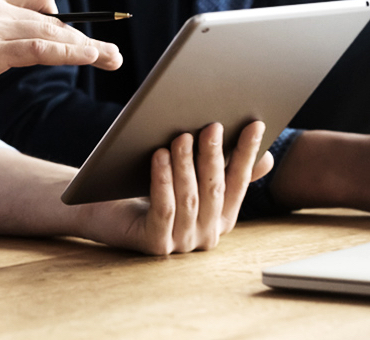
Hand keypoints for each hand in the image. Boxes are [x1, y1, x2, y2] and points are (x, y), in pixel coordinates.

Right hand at [0, 0, 121, 108]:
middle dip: (81, 36)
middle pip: (51, 16)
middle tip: (108, 52)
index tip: (75, 30)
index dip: (59, 14)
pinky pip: (43, 48)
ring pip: (53, 31)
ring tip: (113, 58)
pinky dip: (72, 52)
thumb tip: (3, 49)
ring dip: (88, 47)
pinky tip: (91, 58)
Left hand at [79, 121, 270, 253]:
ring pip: (190, 199)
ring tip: (181, 137)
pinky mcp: (156, 243)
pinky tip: (159, 156)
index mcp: (221, 217)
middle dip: (214, 156)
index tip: (255, 125)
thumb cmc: (148, 186)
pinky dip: (163, 180)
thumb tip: (267, 158)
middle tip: (211, 126)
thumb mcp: (189, 175)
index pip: (238, 181)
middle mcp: (207, 234)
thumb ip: (222, 168)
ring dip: (186, 165)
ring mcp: (182, 241)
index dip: (247, 153)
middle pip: (214, 190)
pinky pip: (164, 209)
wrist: (103, 209)